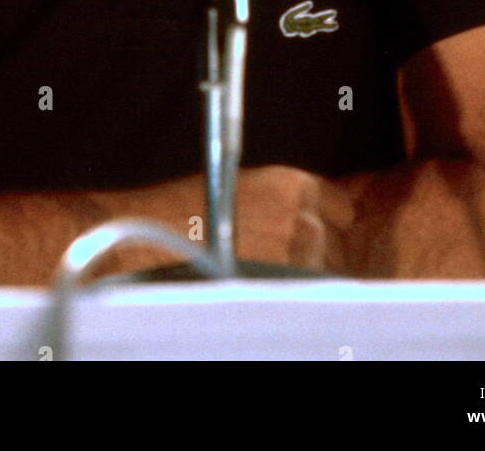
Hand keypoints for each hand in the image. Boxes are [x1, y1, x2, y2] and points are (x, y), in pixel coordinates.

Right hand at [87, 165, 352, 278]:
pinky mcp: (279, 292)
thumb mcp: (238, 185)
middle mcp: (302, 220)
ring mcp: (295, 261)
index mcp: (292, 185)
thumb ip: (281, 201)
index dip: (327, 222)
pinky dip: (288, 299)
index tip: (318, 231)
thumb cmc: (180, 214)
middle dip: (315, 252)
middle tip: (282, 260)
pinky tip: (261, 294)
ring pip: (323, 276)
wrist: (143, 243)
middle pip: (335, 245)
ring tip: (265, 277)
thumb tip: (306, 219)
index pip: (341, 208)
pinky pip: (301, 299)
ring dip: (302, 278)